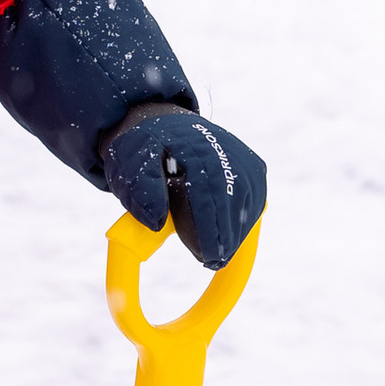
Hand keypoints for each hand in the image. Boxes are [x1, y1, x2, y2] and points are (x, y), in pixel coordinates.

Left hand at [99, 102, 266, 270]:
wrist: (164, 123)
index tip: (207, 256)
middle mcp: (222, 145)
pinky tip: (230, 238)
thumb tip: (157, 221)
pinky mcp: (251, 163)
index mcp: (190, 144)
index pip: (206, 188)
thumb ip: (141, 188)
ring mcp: (240, 153)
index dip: (208, 226)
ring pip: (248, 198)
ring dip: (236, 231)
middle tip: (214, 262)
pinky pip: (255, 196)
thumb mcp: (129, 163)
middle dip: (226, 234)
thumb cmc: (144, 149)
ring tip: (219, 255)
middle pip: (233, 195)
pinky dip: (245, 219)